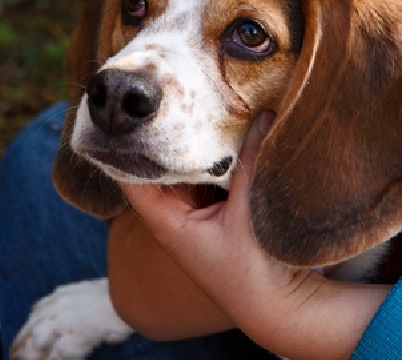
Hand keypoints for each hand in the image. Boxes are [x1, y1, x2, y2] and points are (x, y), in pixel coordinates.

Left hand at [121, 116, 387, 359]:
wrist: (279, 307)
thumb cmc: (251, 272)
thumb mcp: (249, 211)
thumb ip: (252, 160)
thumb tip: (263, 114)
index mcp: (167, 222)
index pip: (131, 177)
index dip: (123, 146)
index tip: (124, 112)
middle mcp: (176, 216)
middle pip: (158, 166)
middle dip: (162, 134)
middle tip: (168, 94)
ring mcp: (198, 213)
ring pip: (186, 167)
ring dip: (192, 142)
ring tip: (196, 102)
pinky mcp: (220, 209)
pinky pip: (211, 174)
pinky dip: (216, 154)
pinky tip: (228, 128)